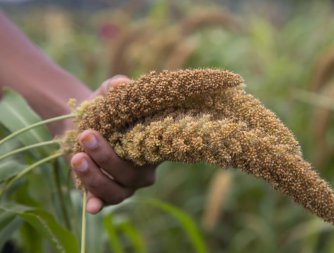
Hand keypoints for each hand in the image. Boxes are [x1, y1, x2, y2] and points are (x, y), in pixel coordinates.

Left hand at [70, 76, 156, 213]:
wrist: (79, 121)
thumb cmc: (103, 108)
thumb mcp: (108, 93)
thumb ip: (116, 86)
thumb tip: (123, 85)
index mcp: (151, 147)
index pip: (158, 153)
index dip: (151, 150)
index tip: (131, 136)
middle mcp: (142, 171)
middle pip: (132, 174)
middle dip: (107, 158)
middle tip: (87, 136)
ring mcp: (125, 185)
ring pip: (116, 191)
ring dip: (96, 177)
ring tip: (77, 158)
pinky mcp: (104, 192)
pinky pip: (103, 201)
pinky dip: (97, 203)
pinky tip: (90, 205)